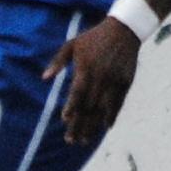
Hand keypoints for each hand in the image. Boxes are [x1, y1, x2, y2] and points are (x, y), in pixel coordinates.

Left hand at [46, 20, 142, 146]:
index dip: (72, 107)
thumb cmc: (93, 38)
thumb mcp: (72, 44)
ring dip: (93, 126)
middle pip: (88, 106)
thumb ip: (58, 61)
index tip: (66, 120)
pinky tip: (105, 127)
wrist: (123, 30)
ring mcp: (114, 80)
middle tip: (72, 140)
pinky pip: (118, 103)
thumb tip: (44, 78)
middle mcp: (101, 77)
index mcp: (86, 68)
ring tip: (85, 140)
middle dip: (80, 124)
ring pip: (103, 108)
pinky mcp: (126, 82)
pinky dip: (112, 116)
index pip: (77, 92)